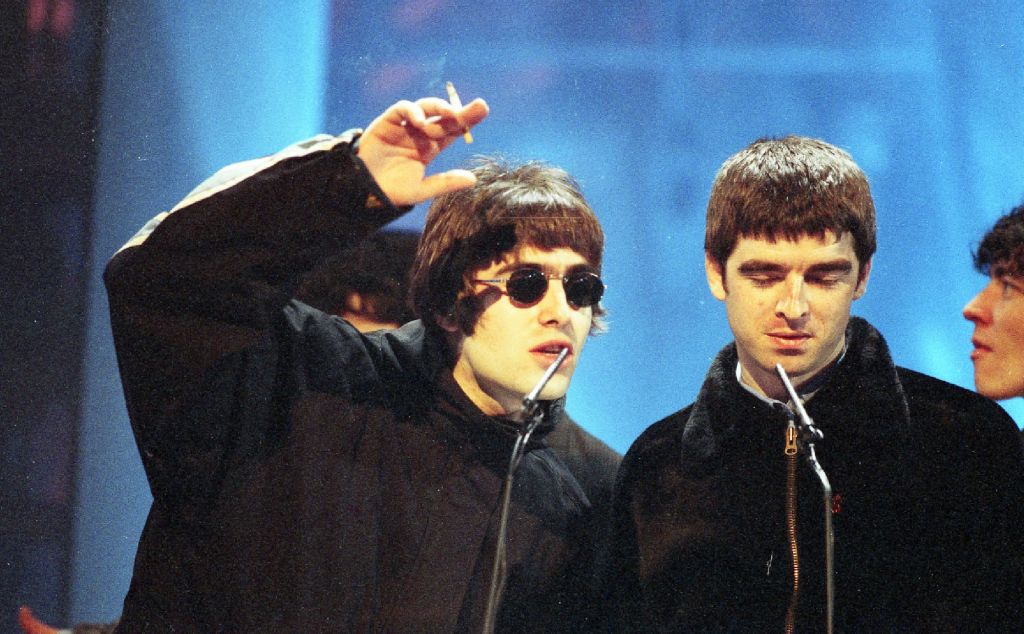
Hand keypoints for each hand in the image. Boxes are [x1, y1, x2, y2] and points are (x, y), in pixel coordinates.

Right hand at [357, 97, 488, 206]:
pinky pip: (401, 109)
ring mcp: (404, 126)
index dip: (467, 121)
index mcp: (430, 147)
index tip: (482, 111)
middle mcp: (419, 133)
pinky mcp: (387, 121)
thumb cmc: (391, 191)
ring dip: (439, 108)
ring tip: (450, 114)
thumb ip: (444, 183)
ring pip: (425, 108)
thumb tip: (473, 179)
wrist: (363, 190)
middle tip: (480, 106)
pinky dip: (412, 110)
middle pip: (444, 117)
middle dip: (462, 111)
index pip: (453, 131)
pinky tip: (420, 120)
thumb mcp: (421, 190)